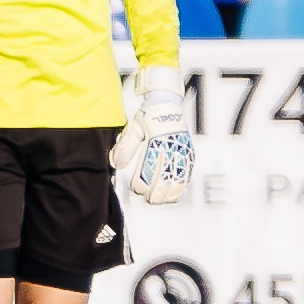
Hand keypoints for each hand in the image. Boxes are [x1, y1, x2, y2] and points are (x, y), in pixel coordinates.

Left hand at [112, 66, 192, 203]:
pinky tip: (172, 195)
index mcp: (156, 142)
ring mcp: (182, 151)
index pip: (149, 171)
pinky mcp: (188, 153)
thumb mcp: (132, 128)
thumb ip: (124, 147)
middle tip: (148, 199)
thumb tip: (115, 165)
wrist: (167, 103)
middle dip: (156, 193)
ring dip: (169, 193)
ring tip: (159, 200)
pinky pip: (186, 174)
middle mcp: (171, 148)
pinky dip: (180, 187)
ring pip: (178, 180)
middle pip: (165, 179)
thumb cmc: (148, 116)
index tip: (135, 188)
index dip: (142, 183)